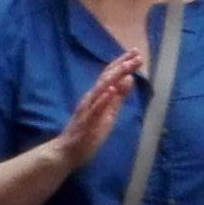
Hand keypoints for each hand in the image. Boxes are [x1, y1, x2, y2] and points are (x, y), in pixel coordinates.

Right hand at [50, 50, 140, 170]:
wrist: (67, 151)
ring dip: (114, 77)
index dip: (122, 63)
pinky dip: (103, 99)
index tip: (135, 52)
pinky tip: (111, 90)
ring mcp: (88, 109)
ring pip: (101, 90)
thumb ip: (118, 97)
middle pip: (107, 78)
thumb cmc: (88, 133)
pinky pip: (95, 109)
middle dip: (122, 66)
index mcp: (97, 96)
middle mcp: (91, 98)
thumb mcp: (108, 113)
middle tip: (136, 55)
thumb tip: (128, 78)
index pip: (110, 75)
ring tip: (127, 67)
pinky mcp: (87, 122)